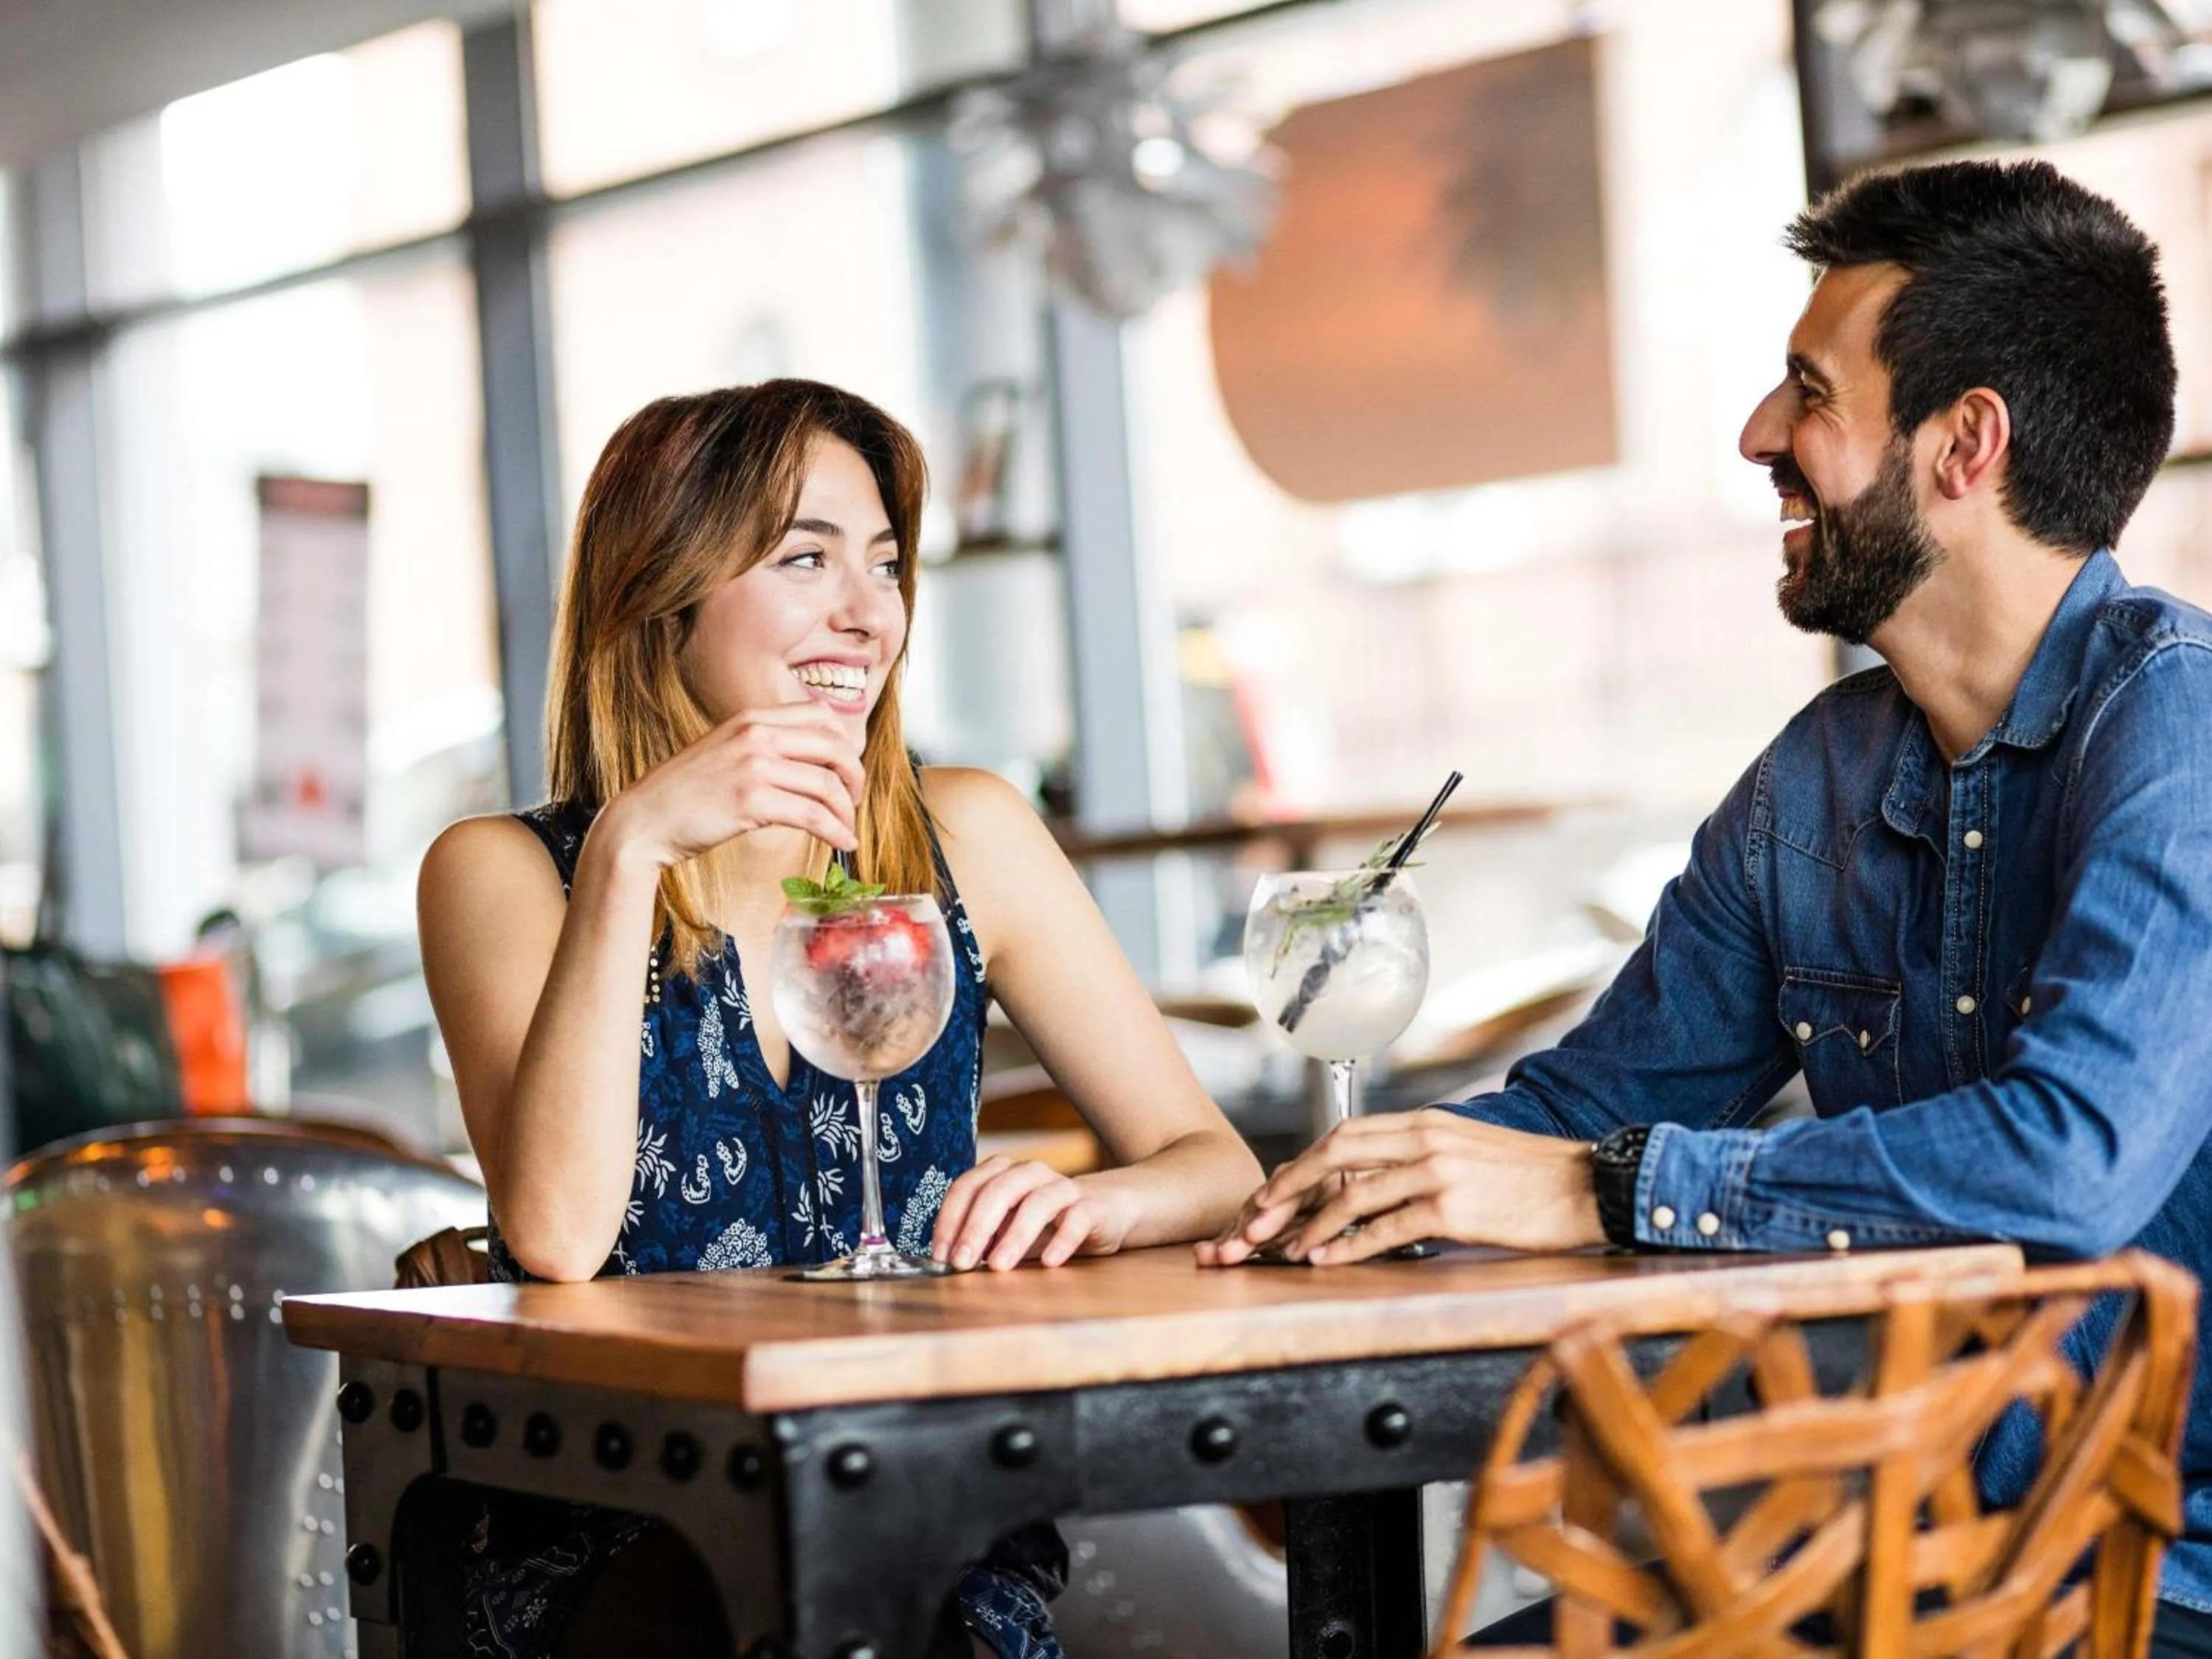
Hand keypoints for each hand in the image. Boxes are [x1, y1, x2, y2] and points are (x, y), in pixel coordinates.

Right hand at [601, 705, 865, 866]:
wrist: (642, 821)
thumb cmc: (684, 795)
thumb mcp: (724, 752)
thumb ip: (762, 748)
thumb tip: (808, 762)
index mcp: (751, 718)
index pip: (821, 716)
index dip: (844, 744)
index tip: (846, 770)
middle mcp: (755, 735)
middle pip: (834, 748)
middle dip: (855, 778)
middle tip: (854, 801)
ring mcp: (753, 766)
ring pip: (827, 784)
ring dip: (846, 811)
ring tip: (847, 829)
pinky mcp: (751, 802)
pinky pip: (814, 815)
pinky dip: (836, 831)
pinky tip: (843, 842)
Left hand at [931, 1157, 1134, 1270]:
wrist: (1105, 1210)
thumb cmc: (1046, 1223)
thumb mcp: (1008, 1229)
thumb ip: (982, 1239)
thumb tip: (948, 1262)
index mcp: (1003, 1173)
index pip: (968, 1187)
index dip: (950, 1220)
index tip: (940, 1254)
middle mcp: (1030, 1173)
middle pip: (998, 1190)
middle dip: (976, 1227)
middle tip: (962, 1262)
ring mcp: (1063, 1188)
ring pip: (1037, 1202)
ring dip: (1014, 1235)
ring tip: (999, 1266)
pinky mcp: (1092, 1207)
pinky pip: (1076, 1218)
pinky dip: (1062, 1239)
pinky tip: (1048, 1261)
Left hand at [1193, 1110, 1602, 1266]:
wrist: (1591, 1186)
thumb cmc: (1533, 1176)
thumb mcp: (1471, 1149)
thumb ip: (1424, 1156)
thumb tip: (1380, 1182)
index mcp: (1428, 1122)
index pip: (1348, 1135)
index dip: (1305, 1163)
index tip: (1276, 1189)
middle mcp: (1427, 1140)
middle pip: (1336, 1155)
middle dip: (1290, 1187)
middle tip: (1258, 1217)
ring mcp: (1440, 1173)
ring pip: (1354, 1194)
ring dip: (1312, 1224)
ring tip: (1286, 1249)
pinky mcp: (1455, 1210)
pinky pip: (1387, 1228)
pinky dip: (1350, 1246)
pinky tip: (1326, 1259)